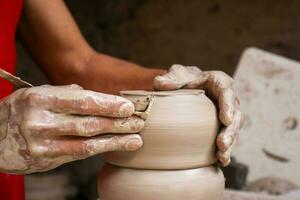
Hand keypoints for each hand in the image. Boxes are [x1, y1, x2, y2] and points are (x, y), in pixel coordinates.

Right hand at [0, 85, 143, 173]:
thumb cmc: (22, 111)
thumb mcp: (38, 95)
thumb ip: (65, 94)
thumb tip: (94, 95)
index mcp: (40, 97)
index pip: (82, 100)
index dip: (108, 104)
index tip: (128, 106)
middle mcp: (40, 120)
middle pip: (87, 122)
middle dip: (117, 123)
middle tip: (139, 122)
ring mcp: (40, 142)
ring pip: (86, 141)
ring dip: (114, 140)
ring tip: (135, 139)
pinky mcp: (42, 159)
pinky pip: (76, 154)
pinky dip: (99, 150)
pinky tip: (115, 147)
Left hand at [154, 64, 241, 165]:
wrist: (186, 86)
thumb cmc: (183, 78)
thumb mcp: (177, 74)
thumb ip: (171, 78)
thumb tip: (160, 83)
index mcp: (218, 82)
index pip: (226, 92)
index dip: (228, 106)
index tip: (225, 119)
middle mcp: (227, 98)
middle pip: (234, 114)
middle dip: (230, 130)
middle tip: (222, 144)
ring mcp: (227, 113)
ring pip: (233, 128)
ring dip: (229, 143)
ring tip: (222, 156)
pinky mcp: (222, 125)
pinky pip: (228, 137)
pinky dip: (225, 149)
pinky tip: (222, 161)